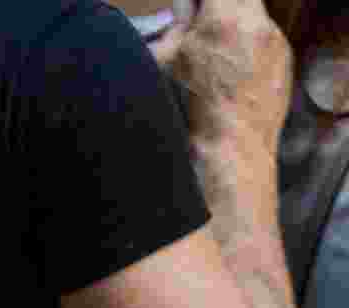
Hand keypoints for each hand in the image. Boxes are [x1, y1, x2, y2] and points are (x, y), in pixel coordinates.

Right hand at [151, 0, 292, 151]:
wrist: (233, 147)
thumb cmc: (196, 110)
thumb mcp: (168, 63)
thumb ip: (177, 27)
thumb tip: (186, 12)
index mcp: (223, 16)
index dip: (202, 3)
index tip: (194, 11)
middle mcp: (256, 21)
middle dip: (223, 9)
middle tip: (209, 30)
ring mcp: (275, 39)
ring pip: (255, 16)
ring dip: (239, 28)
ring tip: (224, 60)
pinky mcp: (286, 58)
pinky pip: (268, 40)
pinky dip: (253, 49)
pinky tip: (239, 76)